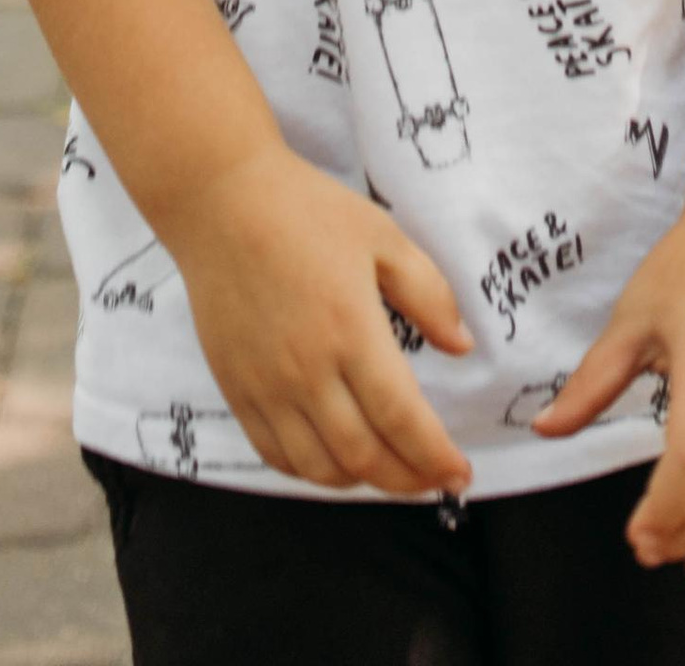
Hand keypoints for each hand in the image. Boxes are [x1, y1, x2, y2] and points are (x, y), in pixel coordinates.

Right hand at [169, 143, 472, 498]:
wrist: (221, 202)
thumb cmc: (306, 210)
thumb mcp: (383, 236)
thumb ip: (429, 293)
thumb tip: (463, 346)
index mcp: (352, 331)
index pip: (402, 419)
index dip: (435, 457)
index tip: (460, 472)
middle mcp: (307, 371)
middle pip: (364, 456)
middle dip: (408, 480)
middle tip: (434, 480)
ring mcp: (266, 386)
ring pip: (319, 467)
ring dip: (362, 483)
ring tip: (390, 473)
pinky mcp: (236, 389)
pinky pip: (274, 453)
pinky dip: (310, 472)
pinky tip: (334, 461)